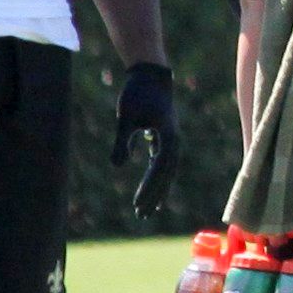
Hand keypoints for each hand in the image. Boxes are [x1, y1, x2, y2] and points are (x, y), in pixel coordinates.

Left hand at [113, 61, 177, 221]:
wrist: (151, 77)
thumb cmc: (138, 93)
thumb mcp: (125, 116)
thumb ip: (122, 141)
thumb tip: (117, 166)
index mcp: (169, 136)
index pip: (161, 168)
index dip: (150, 187)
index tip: (137, 203)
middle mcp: (174, 142)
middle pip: (167, 175)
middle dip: (155, 195)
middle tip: (141, 215)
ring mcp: (171, 142)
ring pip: (166, 173)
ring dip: (157, 191)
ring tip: (146, 211)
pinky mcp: (165, 140)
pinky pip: (163, 166)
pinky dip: (157, 180)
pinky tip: (150, 193)